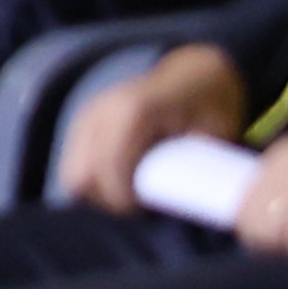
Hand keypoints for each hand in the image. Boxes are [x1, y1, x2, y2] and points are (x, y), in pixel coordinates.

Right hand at [57, 46, 244, 212]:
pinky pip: (74, 166)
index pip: (110, 164)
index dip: (123, 198)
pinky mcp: (81, 124)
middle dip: (108, 200)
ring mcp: (87, 115)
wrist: (193, 76)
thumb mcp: (215, 130)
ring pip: (72, 174)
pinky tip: (122, 182)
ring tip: (132, 196)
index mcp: (133, 109)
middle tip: (140, 208)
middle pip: (81, 174)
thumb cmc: (207, 105)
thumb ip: (195, 160)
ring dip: (99, 193)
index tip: (146, 212)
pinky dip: (94, 182)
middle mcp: (101, 109)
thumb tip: (180, 194)